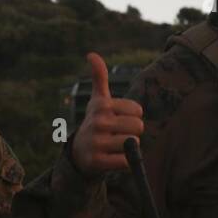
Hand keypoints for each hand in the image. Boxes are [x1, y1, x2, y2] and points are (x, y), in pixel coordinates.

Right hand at [70, 53, 144, 177]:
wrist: (79, 153)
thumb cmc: (96, 123)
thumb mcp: (97, 100)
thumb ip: (99, 78)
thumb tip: (91, 54)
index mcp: (101, 105)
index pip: (138, 111)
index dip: (132, 118)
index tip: (118, 121)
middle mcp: (98, 122)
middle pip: (138, 127)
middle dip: (132, 133)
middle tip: (118, 135)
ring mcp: (97, 142)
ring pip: (133, 144)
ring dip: (128, 148)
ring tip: (115, 147)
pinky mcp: (97, 161)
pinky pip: (126, 162)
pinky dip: (124, 163)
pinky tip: (113, 159)